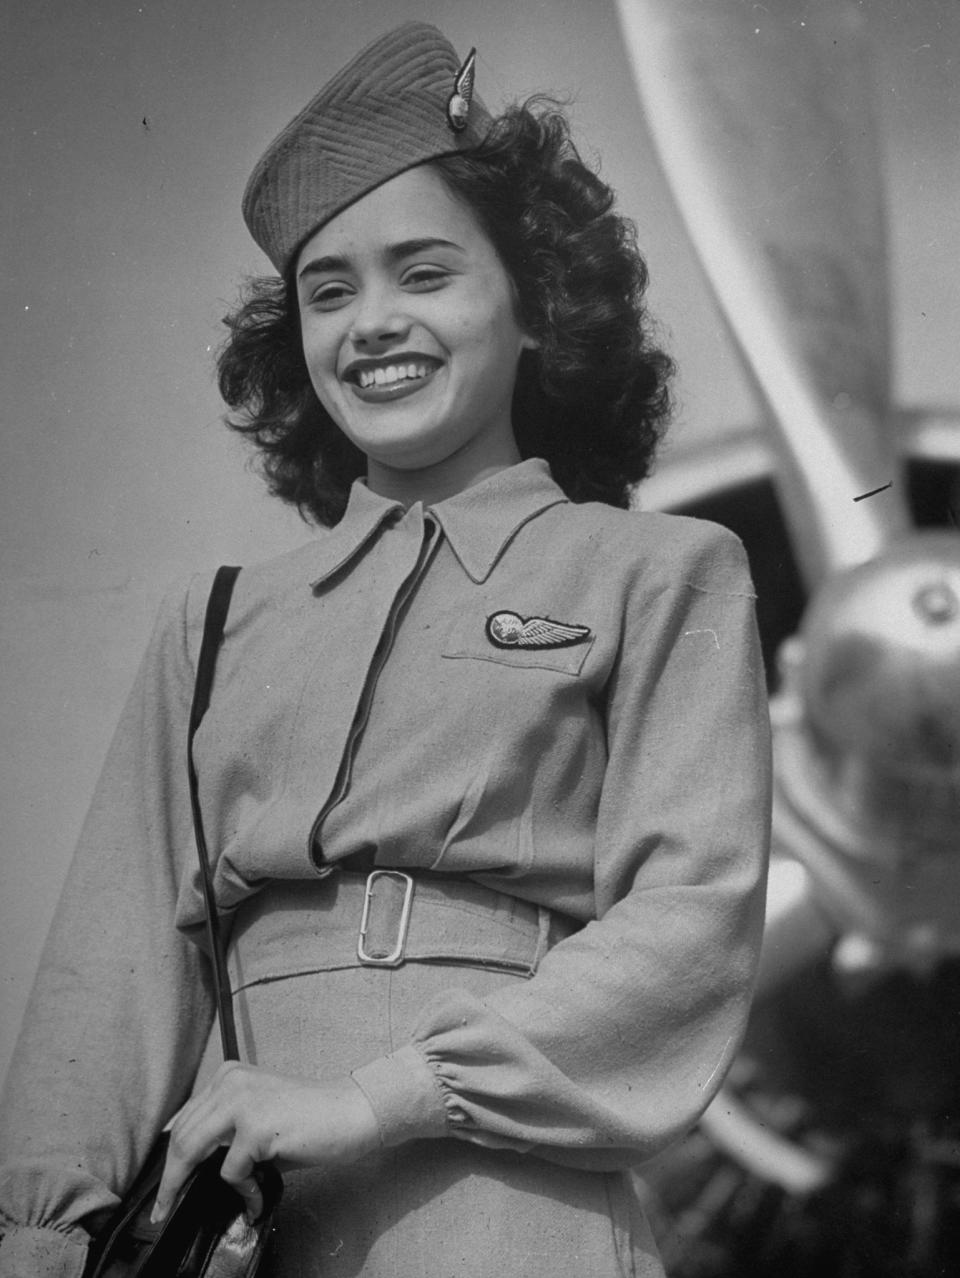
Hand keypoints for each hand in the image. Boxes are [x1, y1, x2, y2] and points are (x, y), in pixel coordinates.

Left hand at [151, 1062, 379, 1223]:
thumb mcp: (257, 1118)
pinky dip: (243, 1191)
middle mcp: (231, 1082)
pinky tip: (258, 1196)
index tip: (164, 1188)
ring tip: (190, 1209)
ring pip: (191, 1151)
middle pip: (181, 1136)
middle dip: (170, 1179)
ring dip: (187, 1187)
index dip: (170, 1158)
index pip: (184, 1119)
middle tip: (164, 1210)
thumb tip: (190, 1171)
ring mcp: (242, 1101)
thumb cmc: (309, 1121)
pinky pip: (231, 1172)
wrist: (352, 1112)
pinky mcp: (256, 1126)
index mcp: (228, 1075)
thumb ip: (225, 1135)